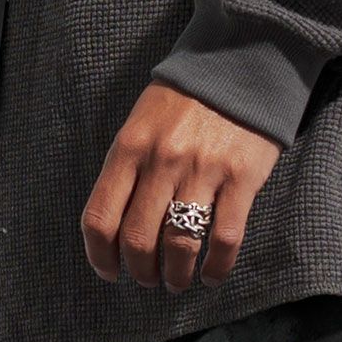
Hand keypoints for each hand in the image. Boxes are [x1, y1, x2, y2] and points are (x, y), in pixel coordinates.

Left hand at [79, 81, 282, 292]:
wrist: (240, 61)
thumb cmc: (185, 97)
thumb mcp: (142, 121)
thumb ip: (128, 167)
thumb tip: (116, 226)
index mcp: (131, 146)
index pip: (100, 217)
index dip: (100, 257)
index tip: (109, 272)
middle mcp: (163, 160)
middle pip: (138, 240)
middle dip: (140, 272)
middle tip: (148, 278)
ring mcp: (203, 169)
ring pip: (179, 246)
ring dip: (175, 275)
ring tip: (177, 280)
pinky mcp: (242, 176)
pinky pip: (225, 238)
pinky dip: (217, 267)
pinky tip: (212, 274)